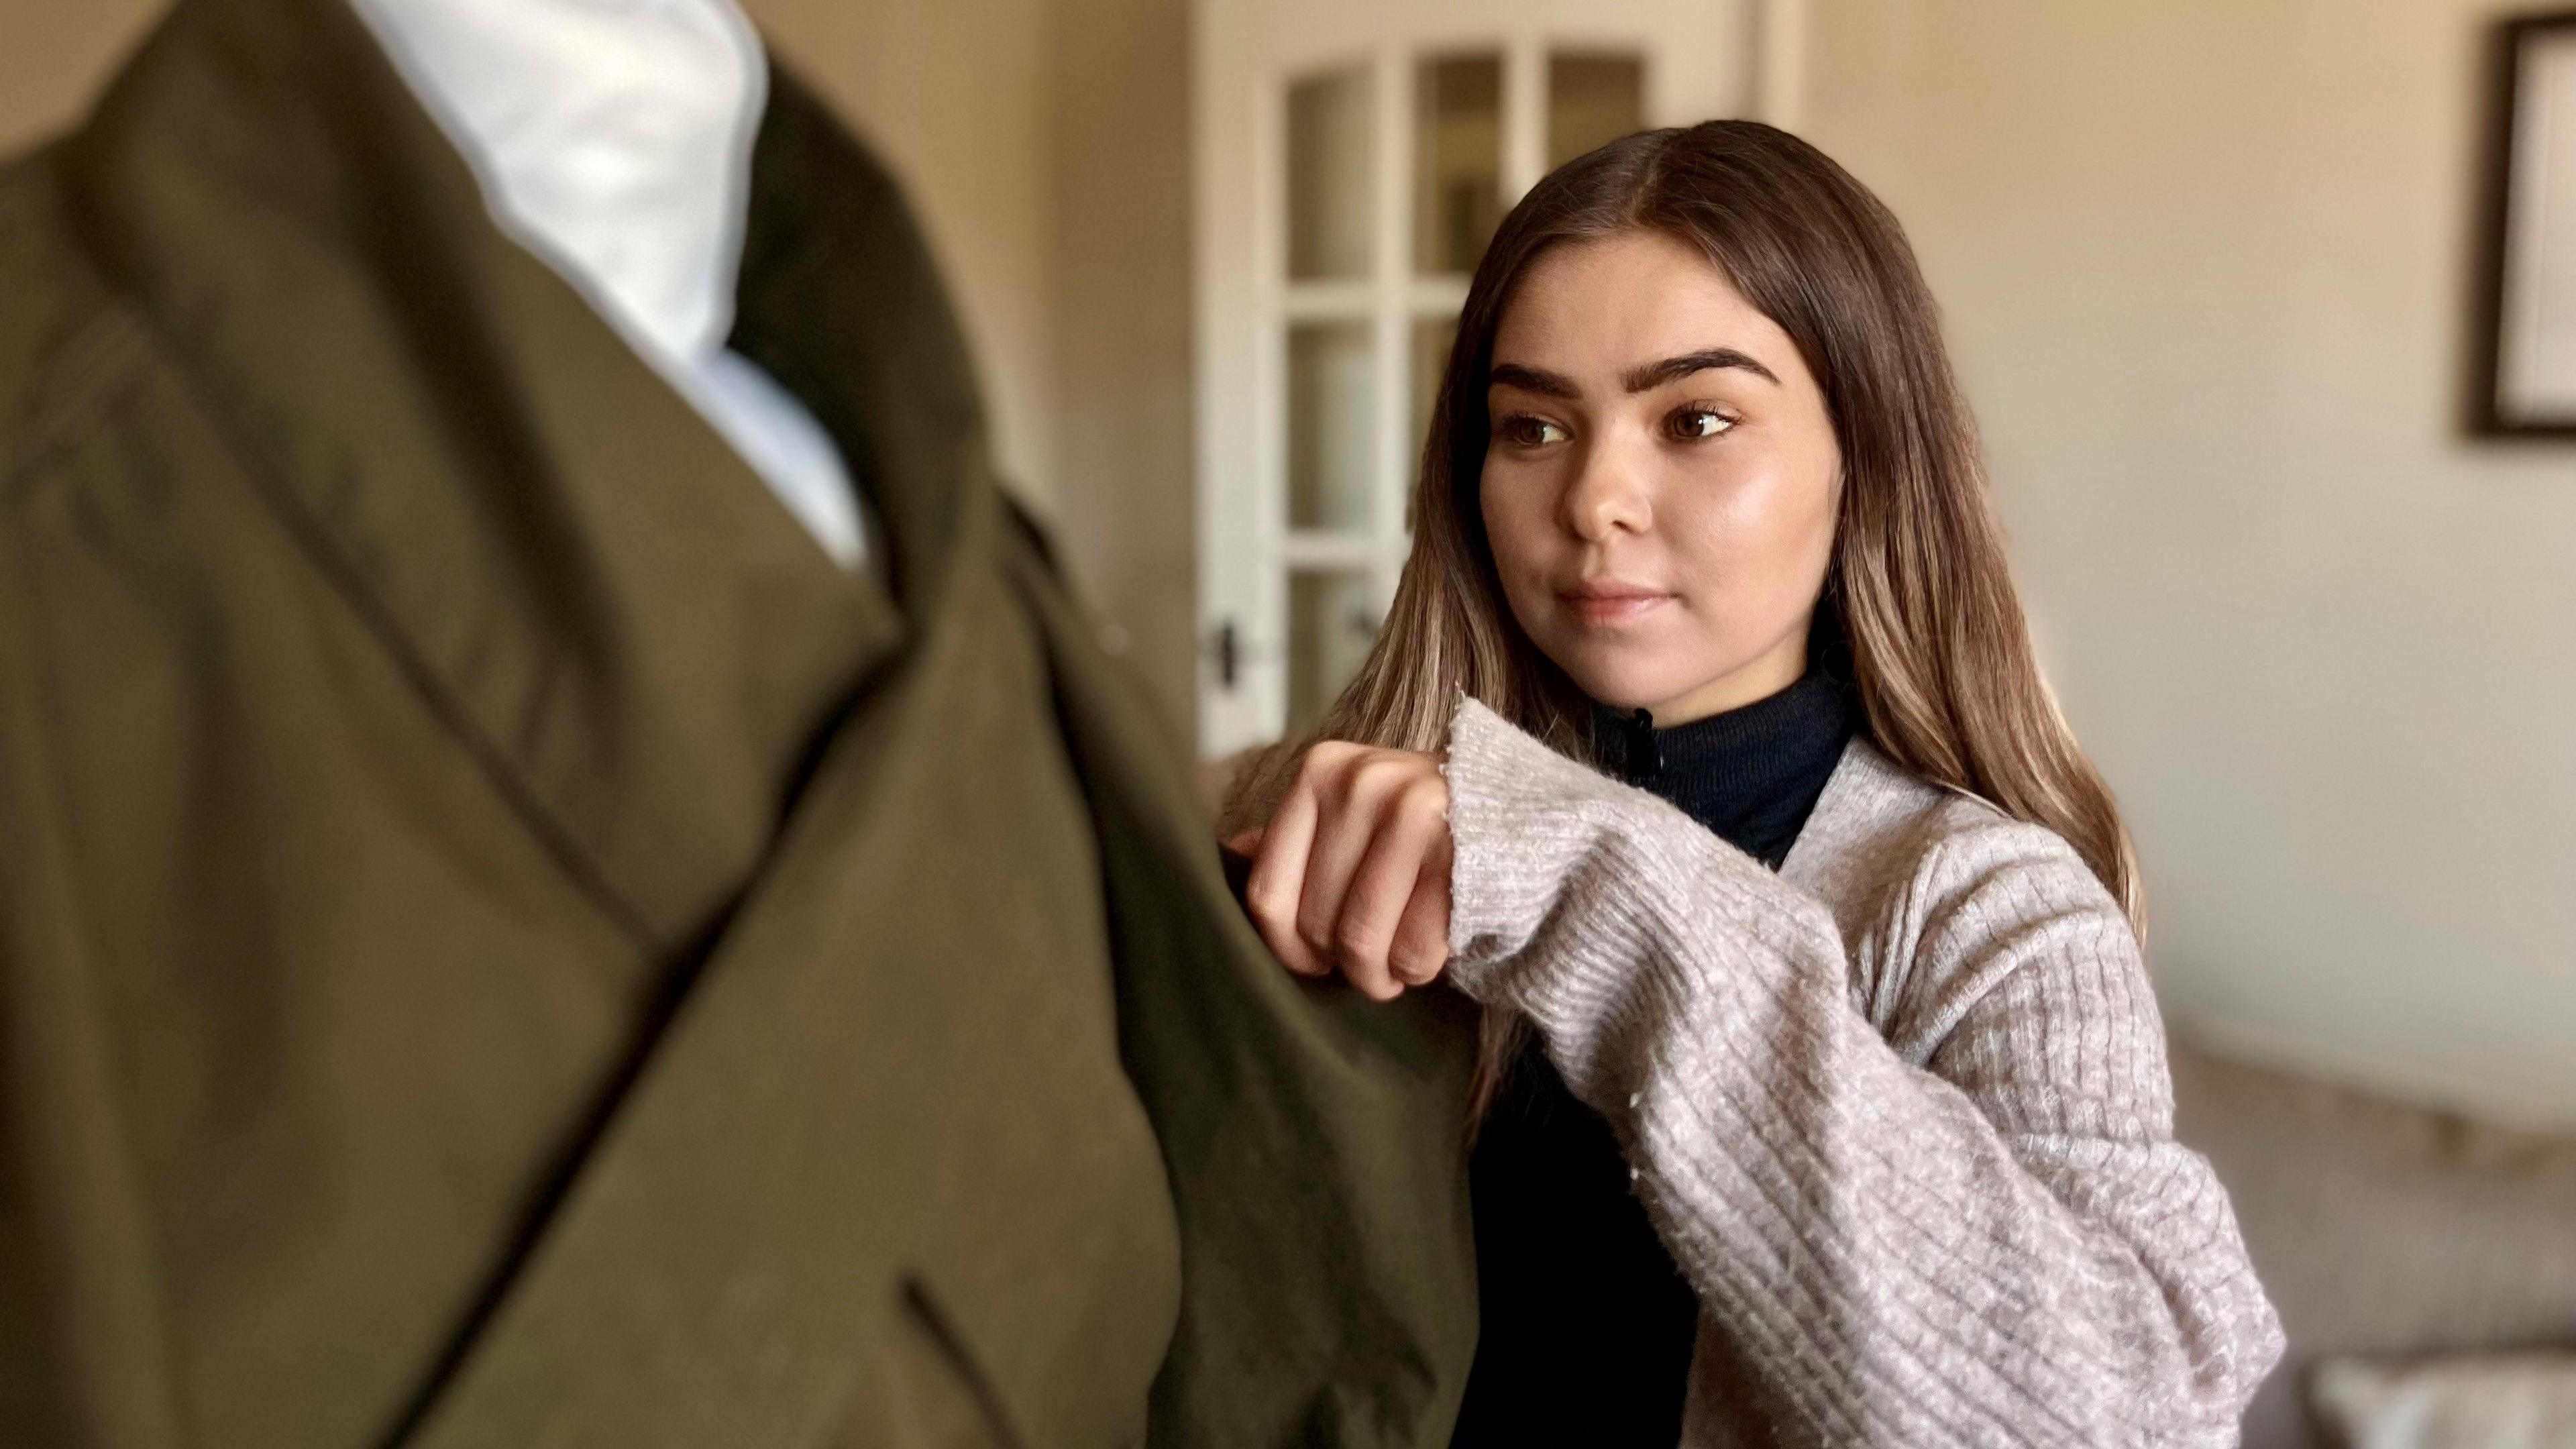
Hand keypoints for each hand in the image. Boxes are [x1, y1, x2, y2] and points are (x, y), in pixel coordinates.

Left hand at [1226, 742, 1451, 999]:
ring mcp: (1413, 809)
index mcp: (1320, 771)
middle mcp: (1360, 781)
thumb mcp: (1355, 811)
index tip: (1316, 961)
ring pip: (1360, 941)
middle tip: (1372, 966)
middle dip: (1343, 965)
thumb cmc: (1428, 825)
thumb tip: (1229, 852)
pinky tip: (1434, 951)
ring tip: (1395, 969)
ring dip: (1380, 976)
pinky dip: (1419, 968)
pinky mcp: (1460, 847)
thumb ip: (1299, 834)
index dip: (1287, 948)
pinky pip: (1415, 948)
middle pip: (1315, 923)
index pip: (1268, 892)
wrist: (1528, 814)